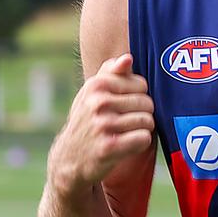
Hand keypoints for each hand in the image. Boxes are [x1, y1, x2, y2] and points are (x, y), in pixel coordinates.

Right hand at [49, 54, 154, 195]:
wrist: (70, 158)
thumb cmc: (88, 120)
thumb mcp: (92, 93)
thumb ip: (111, 72)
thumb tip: (128, 58)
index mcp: (97, 85)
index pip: (142, 85)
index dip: (138, 96)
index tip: (124, 106)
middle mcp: (98, 102)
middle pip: (147, 103)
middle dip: (142, 114)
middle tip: (125, 123)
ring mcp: (103, 125)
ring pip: (148, 121)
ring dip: (142, 130)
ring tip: (126, 133)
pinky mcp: (110, 147)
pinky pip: (144, 139)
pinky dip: (140, 144)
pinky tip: (127, 145)